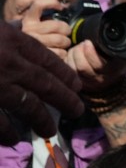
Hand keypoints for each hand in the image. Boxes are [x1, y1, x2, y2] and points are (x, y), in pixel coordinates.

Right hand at [0, 21, 83, 142]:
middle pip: (45, 84)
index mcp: (11, 40)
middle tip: (77, 110)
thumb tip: (17, 28)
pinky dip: (7, 132)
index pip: (46, 59)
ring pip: (27, 106)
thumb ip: (4, 30)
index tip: (76, 85)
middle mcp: (7, 62)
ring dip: (41, 120)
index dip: (64, 73)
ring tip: (49, 130)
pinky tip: (13, 139)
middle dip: (64, 99)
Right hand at [17, 0, 72, 58]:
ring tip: (63, 43)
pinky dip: (63, 53)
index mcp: (28, 20)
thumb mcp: (35, 24)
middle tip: (66, 33)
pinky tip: (59, 52)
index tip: (60, 7)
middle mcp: (28, 30)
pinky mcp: (38, 57)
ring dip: (66, 42)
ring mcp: (32, 43)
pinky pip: (59, 53)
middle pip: (57, 26)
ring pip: (59, 39)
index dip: (52, 2)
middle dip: (66, 30)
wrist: (19, 55)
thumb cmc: (34, 37)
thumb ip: (45, 15)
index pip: (39, 4)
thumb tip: (64, 7)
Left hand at [65, 41, 125, 94]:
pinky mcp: (77, 82)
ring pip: (74, 69)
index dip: (90, 52)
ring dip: (72, 56)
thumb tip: (122, 30)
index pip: (98, 64)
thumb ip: (124, 46)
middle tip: (81, 43)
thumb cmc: (118, 64)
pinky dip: (67, 61)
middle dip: (79, 52)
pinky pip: (68, 71)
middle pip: (83, 67)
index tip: (88, 41)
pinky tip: (71, 54)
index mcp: (112, 70)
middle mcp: (99, 78)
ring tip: (76, 47)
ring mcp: (87, 82)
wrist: (112, 83)